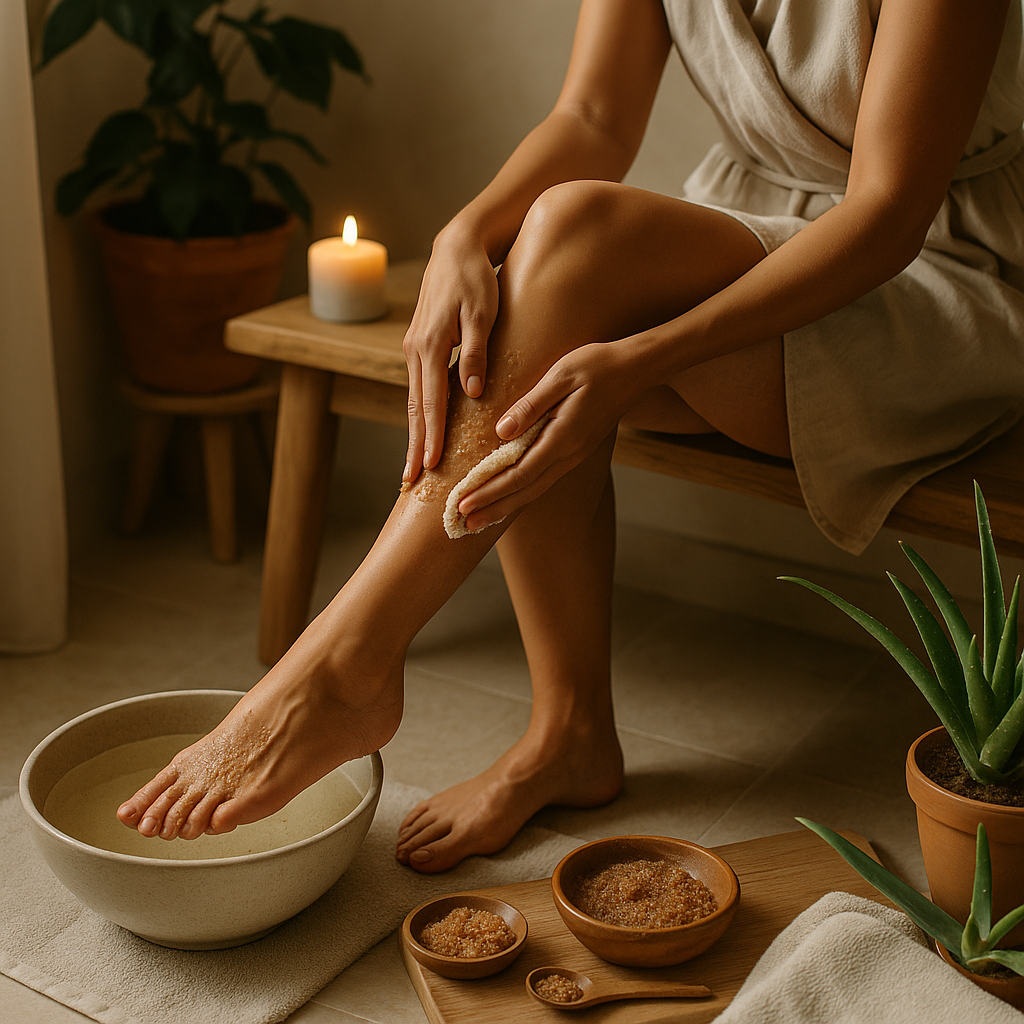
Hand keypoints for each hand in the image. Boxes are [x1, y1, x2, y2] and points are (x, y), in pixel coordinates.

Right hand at [402, 233, 498, 482]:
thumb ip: (477, 353)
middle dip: (413, 446)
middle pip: (415, 408)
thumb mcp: (483, 312)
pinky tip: (424, 430)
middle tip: (409, 481)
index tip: (431, 465)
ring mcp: (413, 347)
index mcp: (431, 344)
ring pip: (414, 400)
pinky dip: (420, 413)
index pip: (432, 401)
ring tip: (415, 465)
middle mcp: (415, 349)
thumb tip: (472, 392)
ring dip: (415, 433)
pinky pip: (418, 387)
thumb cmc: (476, 278)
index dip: (431, 436)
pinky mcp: (419, 345)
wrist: (456, 247)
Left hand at [457, 341, 637, 530]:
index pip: (518, 474)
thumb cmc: (597, 365)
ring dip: (504, 507)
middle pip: (525, 491)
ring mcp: (574, 455)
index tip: (462, 504)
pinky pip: (543, 480)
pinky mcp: (575, 451)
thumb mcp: (561, 375)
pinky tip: (507, 498)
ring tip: (477, 521)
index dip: (489, 492)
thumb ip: (530, 405)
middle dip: (492, 509)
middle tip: (462, 525)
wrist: (636, 370)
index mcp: (563, 437)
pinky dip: (521, 494)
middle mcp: (569, 454)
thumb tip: (500, 430)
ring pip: (534, 490)